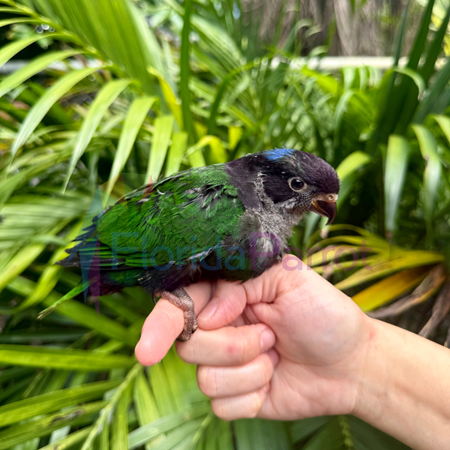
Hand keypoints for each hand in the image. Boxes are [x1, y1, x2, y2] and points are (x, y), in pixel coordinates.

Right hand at [135, 255, 370, 420]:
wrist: (351, 361)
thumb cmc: (323, 313)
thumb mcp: (289, 278)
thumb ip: (242, 282)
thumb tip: (208, 316)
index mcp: (227, 296)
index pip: (180, 305)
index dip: (162, 324)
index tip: (149, 349)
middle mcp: (220, 328)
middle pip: (189, 345)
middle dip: (232, 345)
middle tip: (269, 334)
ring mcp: (226, 364)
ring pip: (205, 378)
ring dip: (249, 370)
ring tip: (275, 354)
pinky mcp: (236, 396)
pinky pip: (222, 406)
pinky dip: (253, 395)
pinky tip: (273, 380)